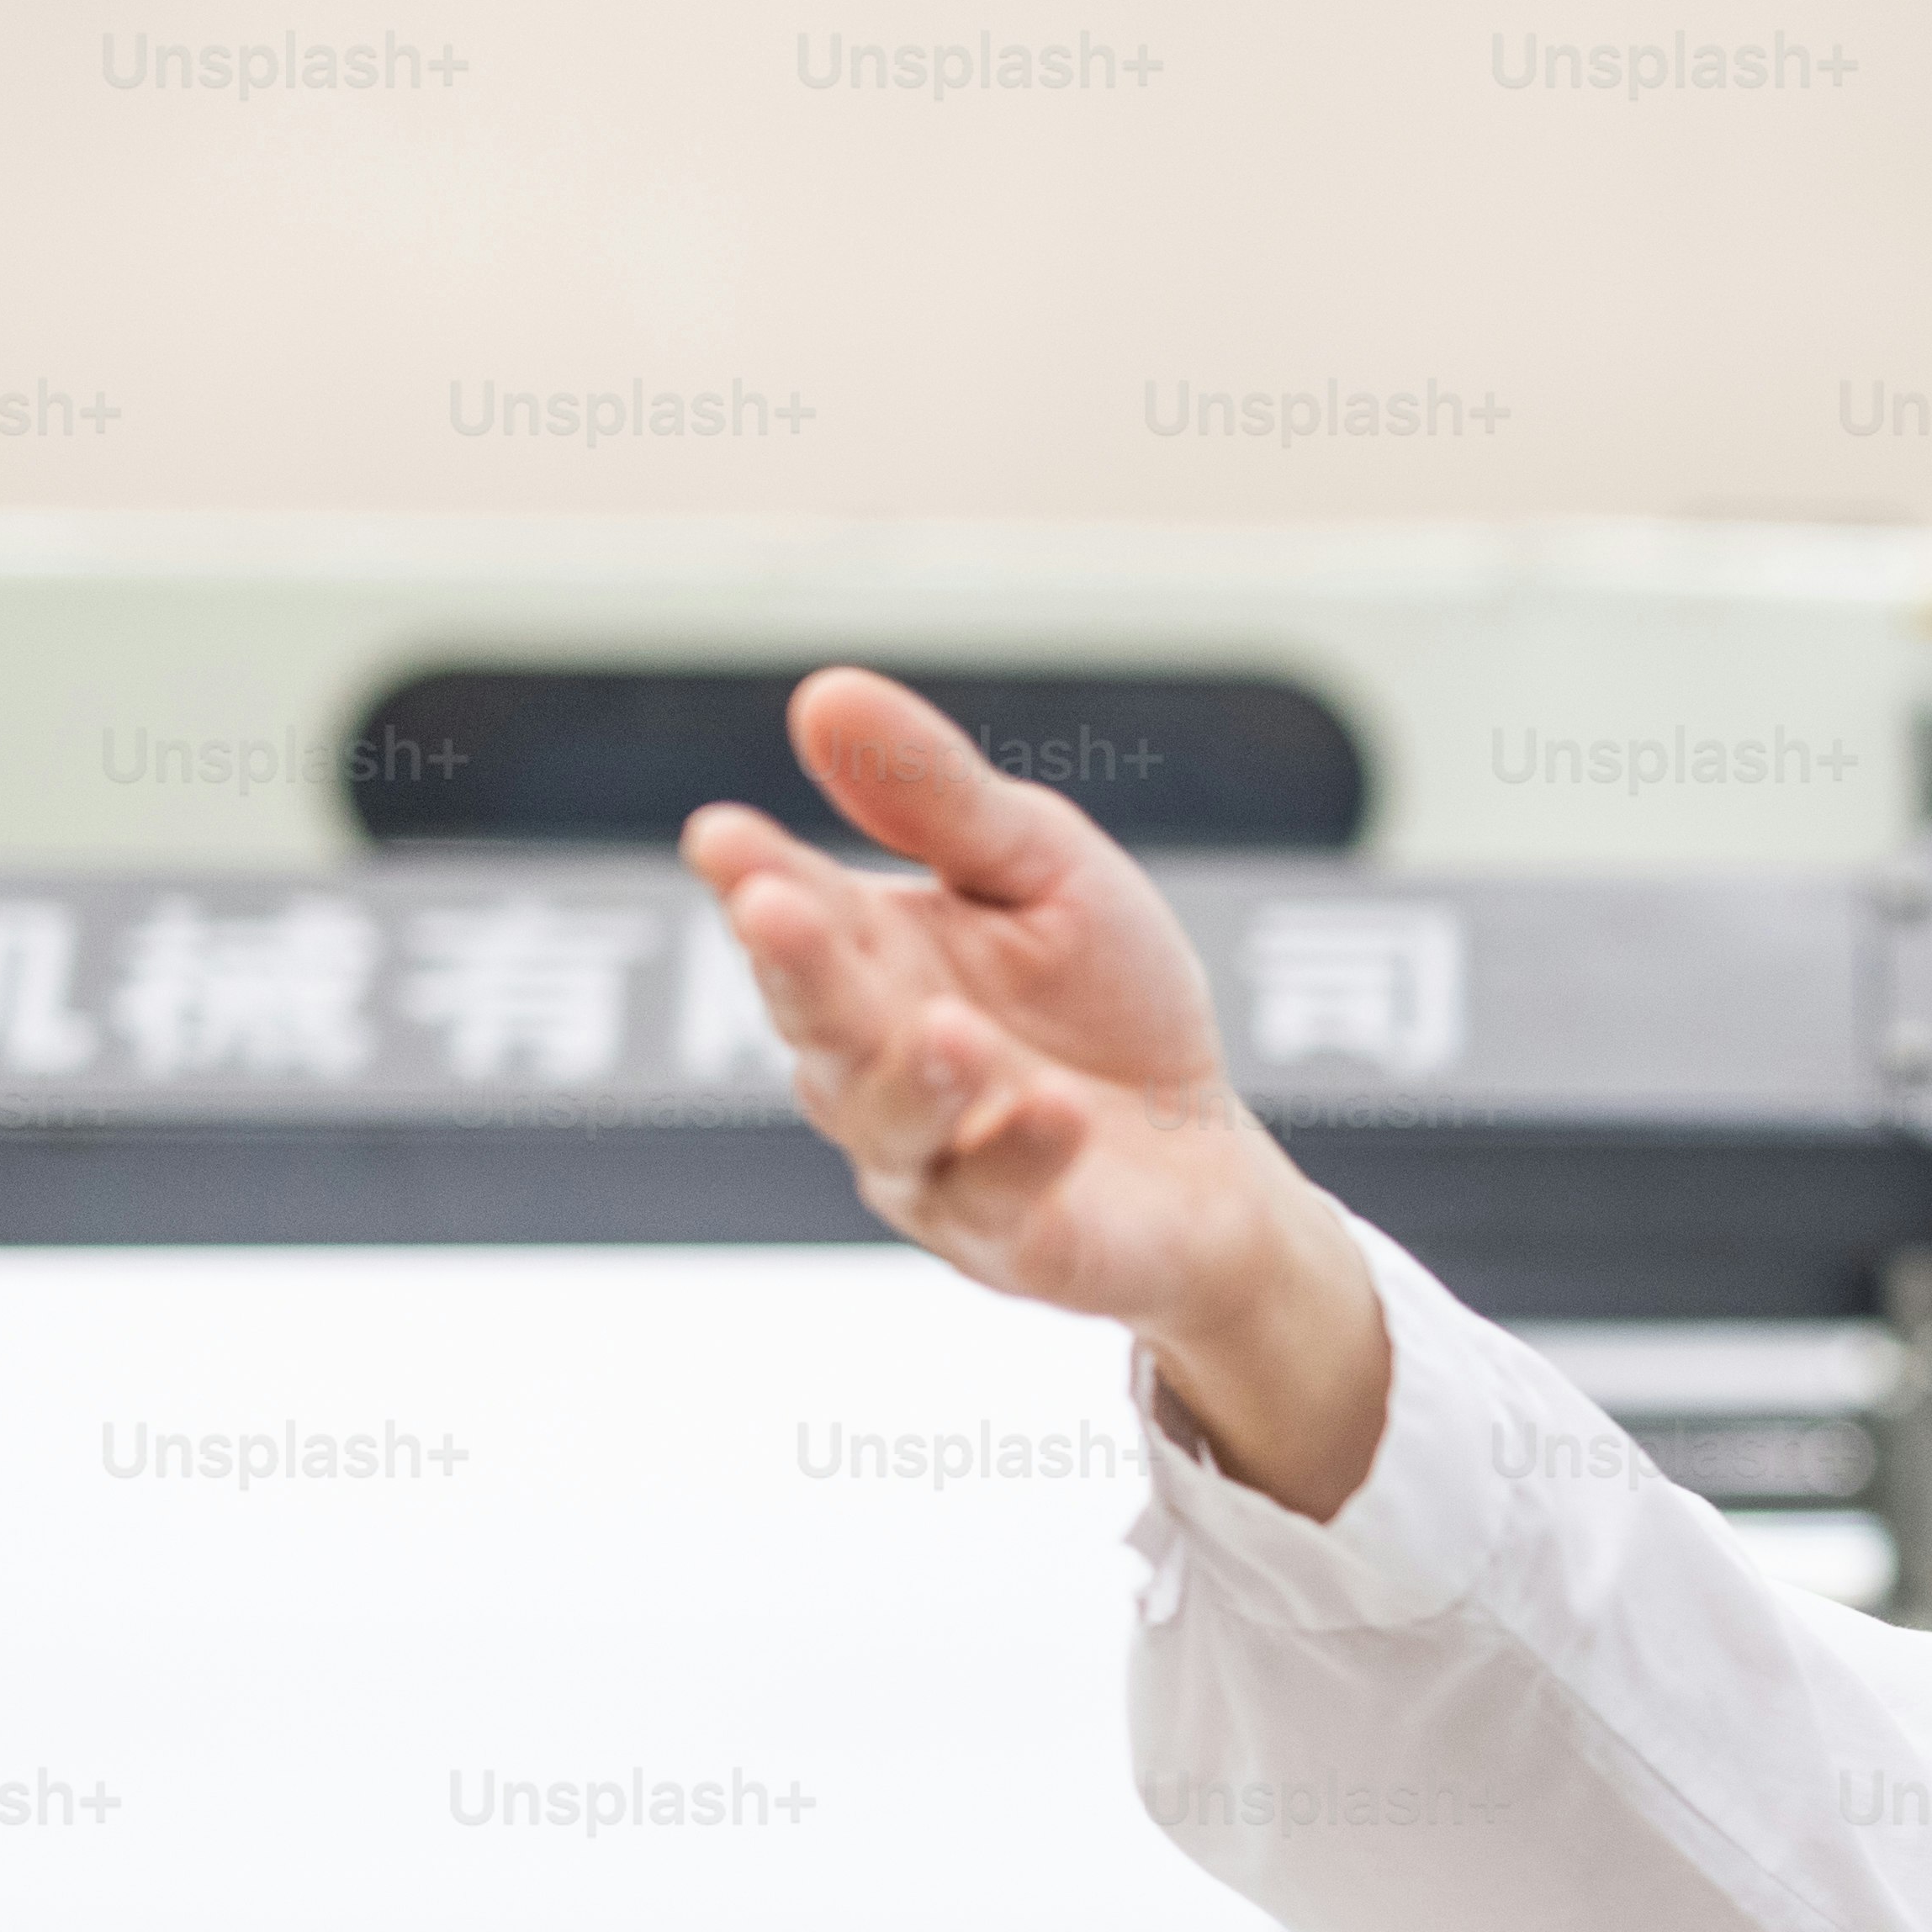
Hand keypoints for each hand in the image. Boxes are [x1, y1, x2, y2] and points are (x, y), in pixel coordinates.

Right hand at [678, 669, 1391, 1510]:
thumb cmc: (1109, 1003)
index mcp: (870, 958)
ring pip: (891, 1123)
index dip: (755, 875)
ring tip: (946, 1030)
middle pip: (816, 1019)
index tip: (722, 836)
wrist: (1209, 1158)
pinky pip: (1000, 1199)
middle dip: (795, 966)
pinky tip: (1052, 1108)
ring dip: (912, 1075)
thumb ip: (941, 799)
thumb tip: (825, 694)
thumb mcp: (1043, 870)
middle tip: (773, 909)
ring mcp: (931, 1159)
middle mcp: (872, 1063)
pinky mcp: (1009, 1237)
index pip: (793, 909)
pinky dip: (1022, 1151)